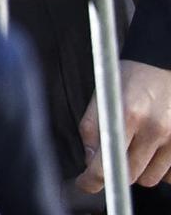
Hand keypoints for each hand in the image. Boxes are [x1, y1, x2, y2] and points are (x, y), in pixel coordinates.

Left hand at [78, 59, 170, 190]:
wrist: (163, 65)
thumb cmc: (131, 78)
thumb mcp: (102, 95)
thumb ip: (91, 128)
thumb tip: (90, 162)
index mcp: (127, 114)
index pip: (108, 162)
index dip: (93, 179)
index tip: (85, 183)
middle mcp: (154, 128)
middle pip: (130, 175)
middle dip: (118, 170)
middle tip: (115, 154)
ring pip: (151, 179)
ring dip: (140, 170)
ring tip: (138, 146)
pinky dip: (161, 169)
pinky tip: (155, 149)